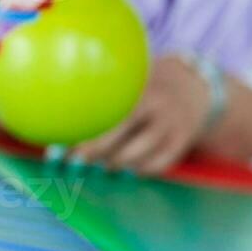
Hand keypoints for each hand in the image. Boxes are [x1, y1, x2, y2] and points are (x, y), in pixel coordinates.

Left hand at [69, 54, 209, 173]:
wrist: (195, 86)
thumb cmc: (148, 86)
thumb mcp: (132, 80)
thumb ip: (104, 94)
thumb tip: (55, 119)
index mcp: (138, 85)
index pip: (107, 111)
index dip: (81, 131)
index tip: (59, 148)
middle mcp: (156, 101)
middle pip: (119, 131)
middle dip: (93, 151)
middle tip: (74, 164)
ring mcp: (171, 123)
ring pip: (137, 154)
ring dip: (115, 164)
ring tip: (104, 167)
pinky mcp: (181, 141)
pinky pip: (157, 165)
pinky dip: (139, 170)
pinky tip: (128, 170)